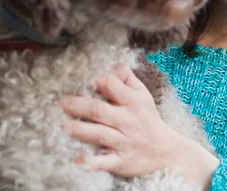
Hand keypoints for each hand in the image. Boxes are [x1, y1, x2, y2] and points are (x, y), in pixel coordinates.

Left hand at [60, 64, 217, 187]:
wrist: (164, 151)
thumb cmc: (148, 119)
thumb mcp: (143, 96)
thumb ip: (128, 80)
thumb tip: (116, 64)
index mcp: (133, 102)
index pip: (112, 86)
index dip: (96, 80)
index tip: (80, 77)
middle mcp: (128, 120)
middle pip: (100, 110)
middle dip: (79, 105)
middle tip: (61, 102)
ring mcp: (124, 141)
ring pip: (100, 134)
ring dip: (81, 130)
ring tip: (63, 126)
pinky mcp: (121, 160)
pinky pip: (106, 161)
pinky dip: (93, 161)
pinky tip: (80, 159)